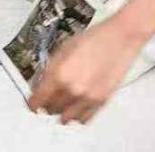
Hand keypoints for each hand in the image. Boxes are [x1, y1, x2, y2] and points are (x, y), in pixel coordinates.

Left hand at [27, 15, 143, 124]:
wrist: (122, 36)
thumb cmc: (97, 36)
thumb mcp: (65, 46)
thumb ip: (51, 67)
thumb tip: (42, 83)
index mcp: (59, 74)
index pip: (37, 101)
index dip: (33, 101)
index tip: (33, 101)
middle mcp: (72, 89)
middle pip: (50, 109)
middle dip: (48, 103)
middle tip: (50, 97)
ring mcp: (87, 96)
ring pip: (65, 118)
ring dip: (62, 111)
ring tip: (64, 102)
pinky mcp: (101, 100)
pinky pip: (83, 119)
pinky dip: (77, 116)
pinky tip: (77, 107)